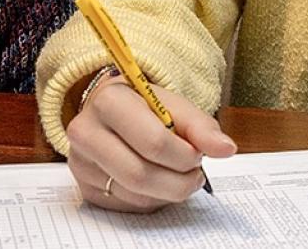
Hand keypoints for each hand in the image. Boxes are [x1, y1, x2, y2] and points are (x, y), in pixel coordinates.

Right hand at [66, 72, 236, 212]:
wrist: (112, 111)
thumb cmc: (145, 107)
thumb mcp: (174, 106)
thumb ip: (201, 127)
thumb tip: (226, 148)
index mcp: (109, 102)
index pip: (153, 142)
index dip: (184, 156)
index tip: (197, 155)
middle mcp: (86, 132)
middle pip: (140, 176)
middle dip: (178, 181)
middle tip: (194, 174)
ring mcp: (82, 163)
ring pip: (136, 196)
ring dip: (168, 192)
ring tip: (177, 175)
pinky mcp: (85, 188)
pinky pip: (128, 206)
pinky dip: (152, 199)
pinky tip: (156, 182)